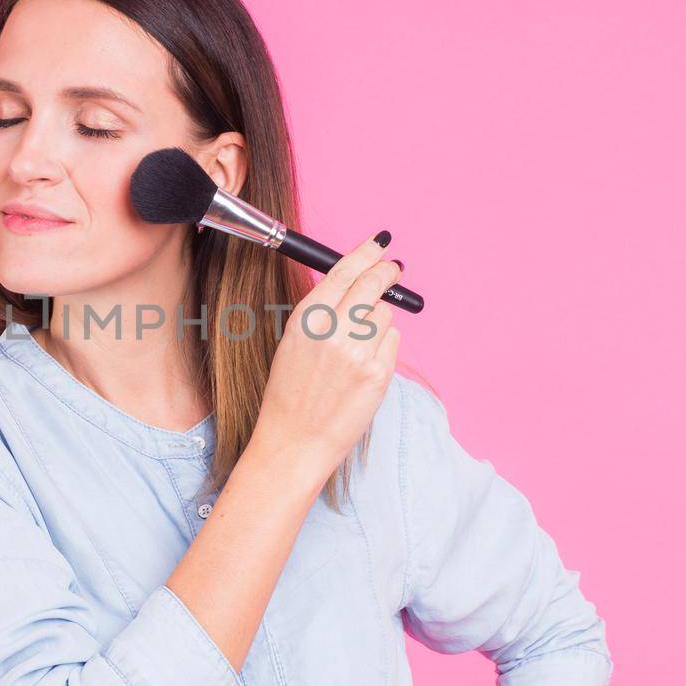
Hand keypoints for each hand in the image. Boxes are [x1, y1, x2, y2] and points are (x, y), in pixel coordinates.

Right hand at [251, 230, 402, 480]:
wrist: (295, 440)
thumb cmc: (291, 392)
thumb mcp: (294, 341)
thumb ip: (323, 311)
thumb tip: (356, 282)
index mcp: (306, 319)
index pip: (344, 271)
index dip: (366, 253)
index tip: (380, 245)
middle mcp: (333, 330)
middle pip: (373, 283)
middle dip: (387, 272)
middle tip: (394, 269)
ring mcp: (358, 352)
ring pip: (385, 313)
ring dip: (378, 319)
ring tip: (358, 344)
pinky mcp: (379, 373)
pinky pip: (391, 341)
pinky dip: (383, 346)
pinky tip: (364, 365)